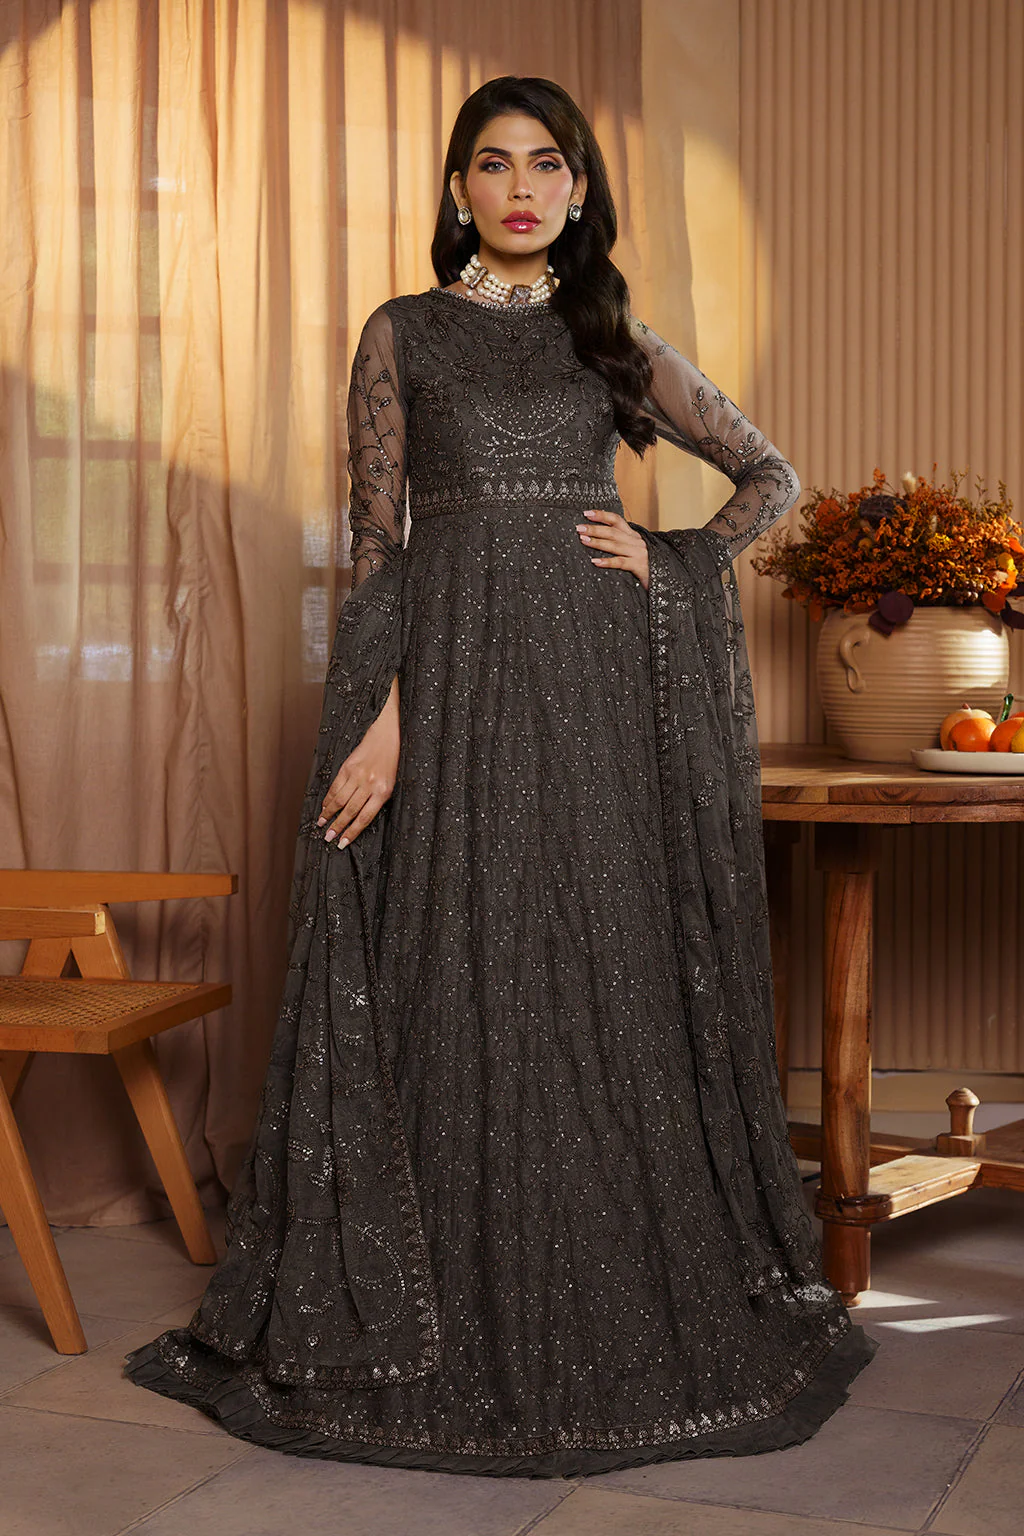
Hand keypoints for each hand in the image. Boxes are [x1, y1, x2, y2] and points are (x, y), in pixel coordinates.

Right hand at [317, 686, 399, 848]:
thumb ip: (377, 799)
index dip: (352, 832)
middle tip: (328, 837)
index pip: (365, 817)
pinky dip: (328, 798)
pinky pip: (335, 786)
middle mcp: (370, 784)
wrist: (387, 734)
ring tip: (321, 824)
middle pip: (350, 811)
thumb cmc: (392, 760)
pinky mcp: (348, 766)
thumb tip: (359, 817)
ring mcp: (357, 775)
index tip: (342, 843)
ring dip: (328, 814)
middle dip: (337, 826)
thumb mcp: (392, 783)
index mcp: (383, 791)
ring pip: (339, 799)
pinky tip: (324, 806)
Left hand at [575, 508, 649, 590]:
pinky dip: (607, 561)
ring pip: (615, 545)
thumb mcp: (634, 551)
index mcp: (633, 536)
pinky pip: (620, 562)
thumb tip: (599, 539)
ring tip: (583, 540)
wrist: (668, 579)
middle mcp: (636, 542)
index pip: (616, 520)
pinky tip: (595, 561)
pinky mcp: (639, 566)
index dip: (602, 515)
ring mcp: (638, 553)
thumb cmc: (646, 566)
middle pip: (613, 532)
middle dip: (594, 528)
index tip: (586, 513)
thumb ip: (621, 544)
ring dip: (598, 542)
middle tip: (579, 528)